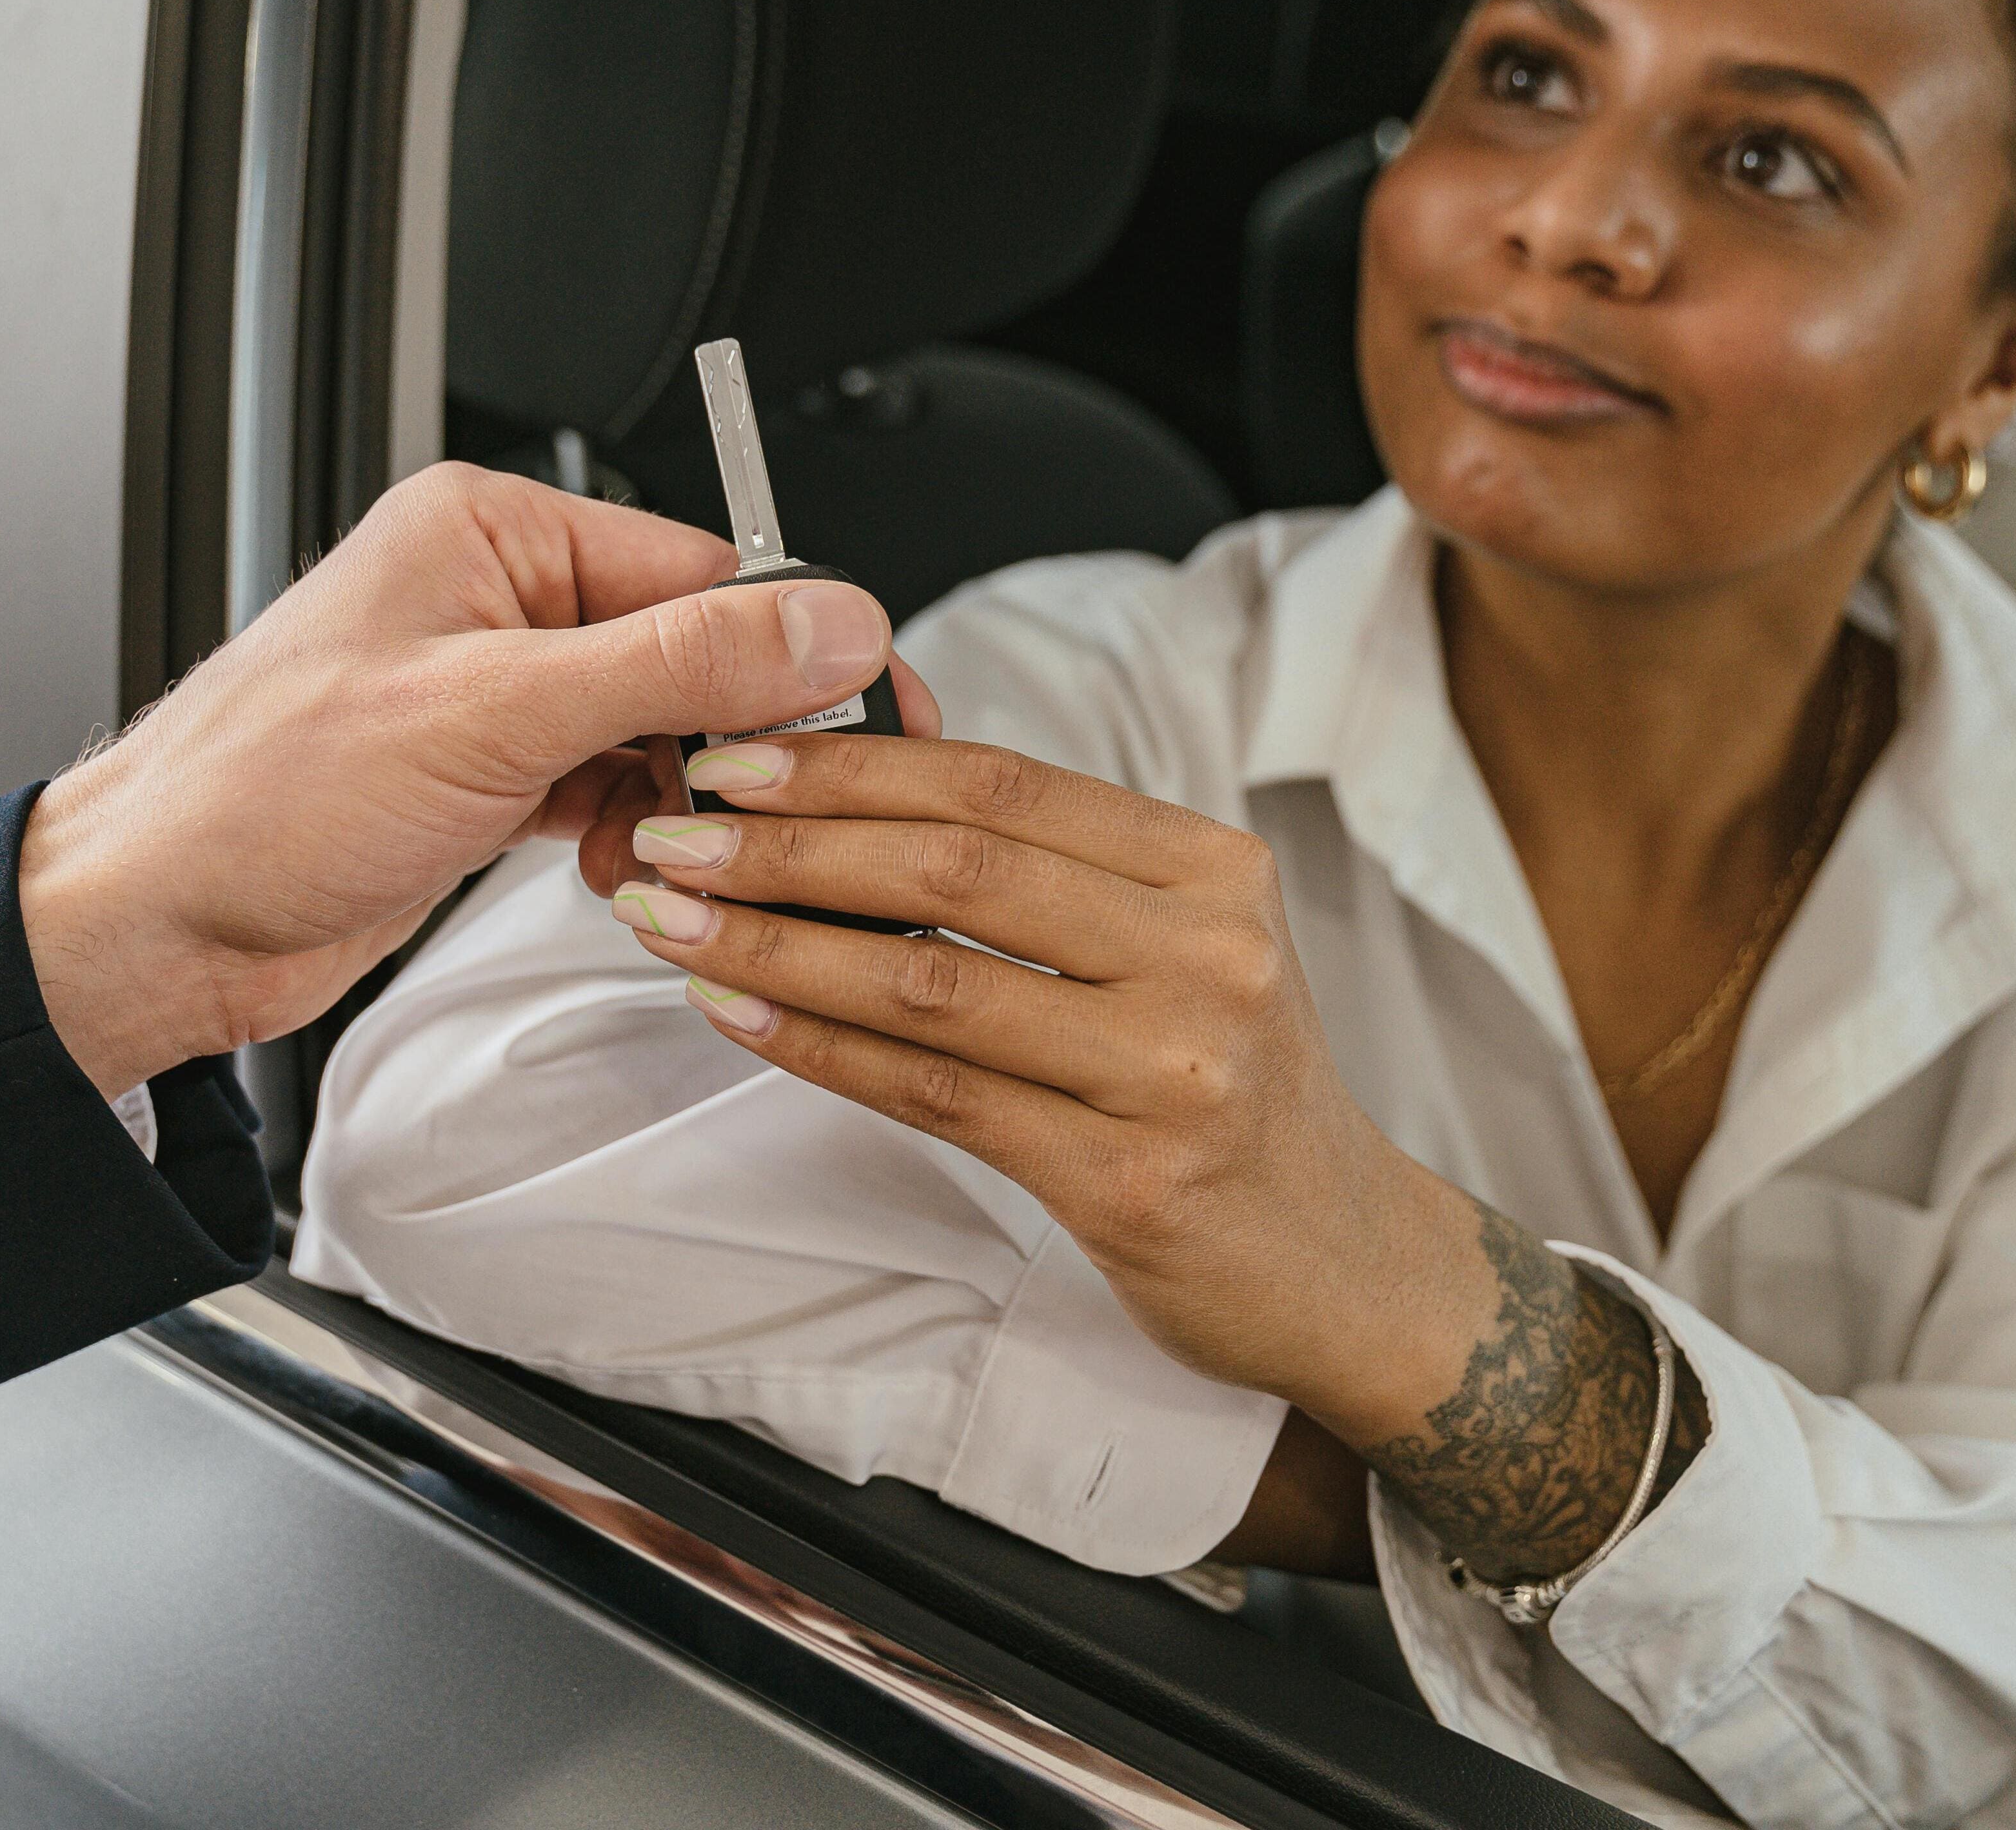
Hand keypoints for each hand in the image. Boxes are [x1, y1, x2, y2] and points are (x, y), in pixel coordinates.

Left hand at [18, 464, 919, 1099]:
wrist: (147, 930)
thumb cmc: (255, 798)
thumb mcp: (494, 715)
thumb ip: (675, 663)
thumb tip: (822, 623)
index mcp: (492, 532)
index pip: (701, 567)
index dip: (792, 647)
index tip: (870, 709)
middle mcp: (497, 597)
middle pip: (690, 651)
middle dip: (730, 741)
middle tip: (770, 809)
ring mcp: (496, 689)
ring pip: (659, 730)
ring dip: (682, 801)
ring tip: (668, 853)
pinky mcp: (491, 773)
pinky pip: (614, 787)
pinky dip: (635, 837)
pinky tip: (623, 872)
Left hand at [603, 729, 1468, 1425]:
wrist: (1342, 1262)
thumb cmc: (1229, 1088)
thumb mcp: (1180, 946)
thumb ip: (1052, 875)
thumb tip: (861, 798)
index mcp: (1210, 870)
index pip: (1003, 782)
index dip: (855, 761)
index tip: (740, 753)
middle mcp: (1204, 952)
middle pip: (959, 865)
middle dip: (791, 842)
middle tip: (675, 833)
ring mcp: (1172, 1068)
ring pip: (932, 979)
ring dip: (778, 944)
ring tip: (673, 921)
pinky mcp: (1126, 1178)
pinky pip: (937, 1093)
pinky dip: (821, 1047)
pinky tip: (739, 1015)